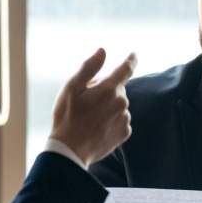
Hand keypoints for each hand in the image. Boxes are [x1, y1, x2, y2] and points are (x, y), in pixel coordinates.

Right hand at [50, 48, 135, 166]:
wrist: (70, 151)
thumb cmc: (67, 117)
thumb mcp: (71, 88)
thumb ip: (89, 67)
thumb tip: (103, 51)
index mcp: (109, 89)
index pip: (125, 69)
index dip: (130, 60)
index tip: (134, 55)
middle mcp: (121, 103)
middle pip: (117, 89)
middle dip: (105, 90)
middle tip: (86, 101)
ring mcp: (124, 119)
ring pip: (119, 105)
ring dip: (108, 106)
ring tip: (90, 117)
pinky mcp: (124, 133)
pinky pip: (120, 120)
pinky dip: (111, 120)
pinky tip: (97, 127)